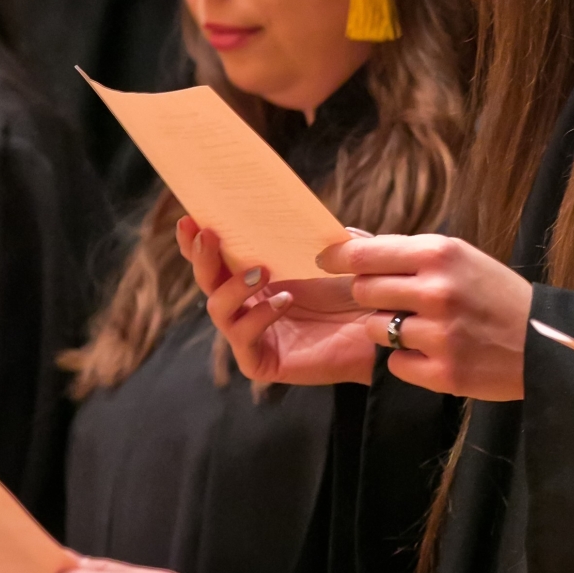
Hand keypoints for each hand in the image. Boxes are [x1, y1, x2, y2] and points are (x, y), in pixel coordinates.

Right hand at [177, 217, 380, 385]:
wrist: (384, 328)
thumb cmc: (360, 288)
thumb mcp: (337, 250)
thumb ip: (313, 230)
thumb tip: (291, 210)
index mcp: (258, 275)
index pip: (217, 259)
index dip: (196, 242)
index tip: (189, 219)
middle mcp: (248, 304)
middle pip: (208, 281)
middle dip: (202, 257)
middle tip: (208, 235)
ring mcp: (253, 334)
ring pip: (218, 310)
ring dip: (232, 287)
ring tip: (261, 271)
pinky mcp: (264, 362)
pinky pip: (243, 341)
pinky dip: (258, 318)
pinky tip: (284, 301)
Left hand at [322, 233, 533, 399]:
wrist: (543, 341)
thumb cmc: (495, 293)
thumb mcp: (459, 256)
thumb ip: (408, 251)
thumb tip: (350, 242)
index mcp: (441, 253)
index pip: (367, 253)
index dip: (338, 257)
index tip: (324, 260)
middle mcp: (437, 290)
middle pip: (364, 291)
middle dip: (369, 295)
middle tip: (388, 299)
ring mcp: (440, 334)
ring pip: (376, 330)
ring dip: (388, 329)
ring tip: (421, 327)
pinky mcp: (443, 372)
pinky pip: (396, 364)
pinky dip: (408, 359)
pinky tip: (434, 352)